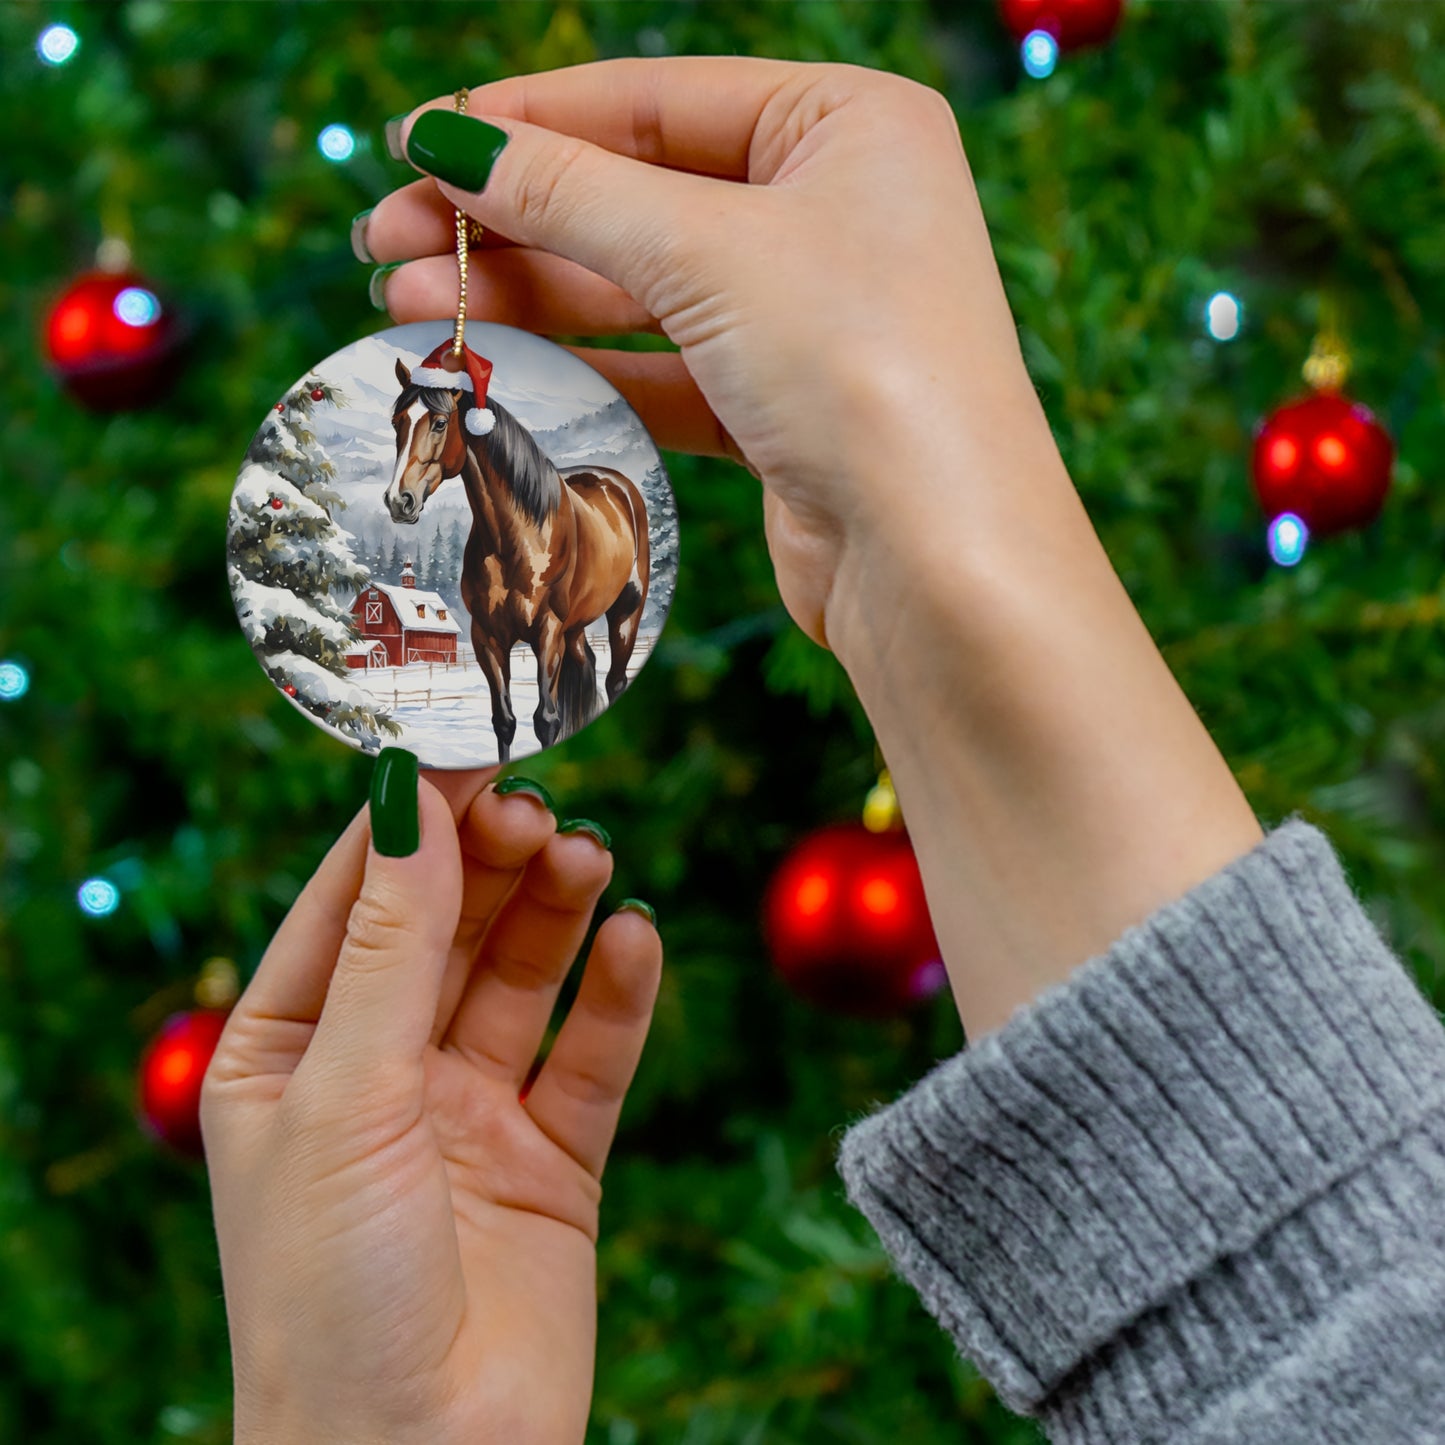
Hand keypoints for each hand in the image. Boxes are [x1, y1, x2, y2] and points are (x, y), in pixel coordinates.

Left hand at [201, 767, 661, 1444]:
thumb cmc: (331, 1294)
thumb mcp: (346, 1095)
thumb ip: (391, 945)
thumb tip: (409, 799)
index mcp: (289, 1052)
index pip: (353, 900)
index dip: (409, 822)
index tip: (466, 745)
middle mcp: (380, 1072)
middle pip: (447, 927)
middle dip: (490, 862)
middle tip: (540, 807)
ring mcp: (469, 1113)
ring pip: (522, 977)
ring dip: (555, 911)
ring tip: (589, 858)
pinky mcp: (552, 1158)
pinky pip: (591, 1055)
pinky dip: (617, 994)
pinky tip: (635, 941)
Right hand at [362, 60, 1262, 1040]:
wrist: (940, 562)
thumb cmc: (863, 369)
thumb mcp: (707, 252)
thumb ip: (570, 193)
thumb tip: (447, 143)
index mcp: (848, 126)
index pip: (656, 99)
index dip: (528, 122)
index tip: (417, 145)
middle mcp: (834, 211)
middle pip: (637, 196)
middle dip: (510, 220)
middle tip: (386, 241)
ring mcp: (809, 315)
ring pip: (640, 289)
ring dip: (528, 295)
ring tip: (410, 303)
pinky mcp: (783, 407)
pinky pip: (663, 366)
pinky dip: (583, 364)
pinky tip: (497, 362)